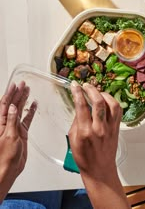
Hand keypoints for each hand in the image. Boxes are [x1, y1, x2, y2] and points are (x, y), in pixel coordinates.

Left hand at [0, 82, 36, 201]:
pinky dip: (30, 111)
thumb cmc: (5, 157)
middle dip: (17, 93)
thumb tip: (13, 107)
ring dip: (23, 100)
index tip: (15, 84)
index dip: (10, 93)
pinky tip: (33, 105)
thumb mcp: (9, 137)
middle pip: (12, 104)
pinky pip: (26, 119)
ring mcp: (14, 127)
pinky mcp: (21, 133)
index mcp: (1, 122)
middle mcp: (7, 122)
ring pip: (20, 109)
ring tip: (28, 90)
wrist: (8, 169)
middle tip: (23, 84)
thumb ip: (11, 121)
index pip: (5, 104)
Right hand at [68, 81, 121, 179]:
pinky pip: (118, 110)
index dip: (77, 92)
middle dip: (91, 89)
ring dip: (103, 94)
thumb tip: (80, 106)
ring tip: (96, 91)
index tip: (75, 85)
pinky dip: (112, 101)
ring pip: (111, 104)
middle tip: (86, 85)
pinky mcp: (117, 128)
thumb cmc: (84, 157)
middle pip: (98, 102)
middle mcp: (99, 128)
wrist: (99, 169)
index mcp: (85, 132)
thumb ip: (76, 121)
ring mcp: (110, 128)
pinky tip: (106, 99)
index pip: (81, 106)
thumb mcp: (73, 139)